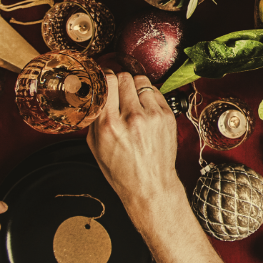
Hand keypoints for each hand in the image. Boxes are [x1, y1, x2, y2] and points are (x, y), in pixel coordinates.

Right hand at [86, 73, 184, 217]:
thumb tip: (95, 95)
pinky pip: (156, 92)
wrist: (150, 184)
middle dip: (118, 81)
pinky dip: (148, 95)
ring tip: (131, 99)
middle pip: (124, 78)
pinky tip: (144, 107)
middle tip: (117, 90)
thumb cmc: (122, 170)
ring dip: (134, 87)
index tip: (103, 79)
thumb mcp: (96, 146)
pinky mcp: (167, 116)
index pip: (107, 82)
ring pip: (141, 81)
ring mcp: (152, 116)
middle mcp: (132, 118)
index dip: (104, 77)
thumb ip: (95, 118)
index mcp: (109, 125)